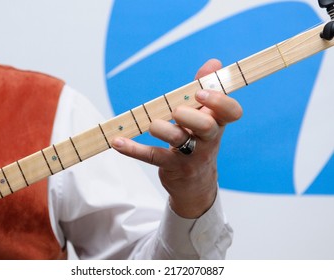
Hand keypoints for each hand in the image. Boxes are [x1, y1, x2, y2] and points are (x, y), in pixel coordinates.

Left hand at [112, 59, 241, 217]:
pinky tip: (118, 142)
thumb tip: (214, 62)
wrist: (196, 181)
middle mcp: (208, 139)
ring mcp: (191, 155)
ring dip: (162, 129)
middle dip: (191, 116)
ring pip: (179, 141)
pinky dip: (133, 149)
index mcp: (218, 123)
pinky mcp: (173, 167)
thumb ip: (206, 88)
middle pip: (207, 127)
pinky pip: (153, 157)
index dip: (219, 101)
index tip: (200, 92)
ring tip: (152, 125)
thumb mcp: (205, 116)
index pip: (232, 112)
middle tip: (176, 111)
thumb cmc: (198, 140)